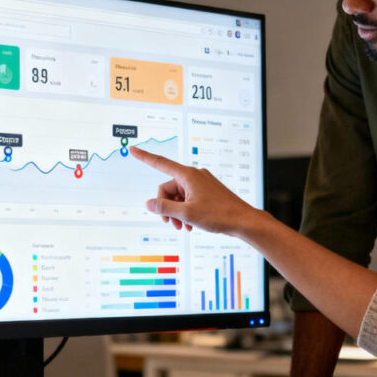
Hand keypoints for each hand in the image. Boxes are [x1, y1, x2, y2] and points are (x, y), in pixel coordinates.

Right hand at [130, 146, 261, 235]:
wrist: (243, 221)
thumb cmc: (219, 215)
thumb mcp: (187, 213)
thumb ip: (165, 208)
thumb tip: (149, 204)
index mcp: (188, 175)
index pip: (160, 163)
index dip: (145, 157)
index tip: (133, 149)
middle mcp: (194, 176)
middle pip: (168, 188)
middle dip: (167, 207)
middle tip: (171, 224)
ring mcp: (202, 183)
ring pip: (179, 196)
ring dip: (177, 212)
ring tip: (183, 227)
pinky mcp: (207, 192)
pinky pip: (189, 199)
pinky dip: (186, 211)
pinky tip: (191, 225)